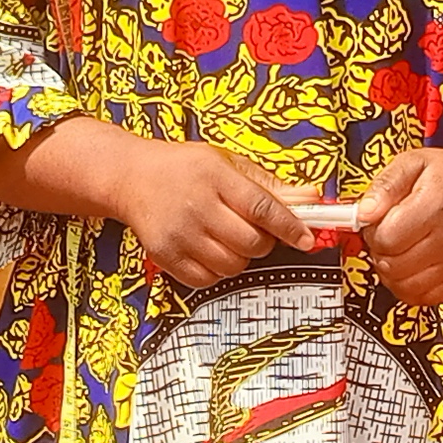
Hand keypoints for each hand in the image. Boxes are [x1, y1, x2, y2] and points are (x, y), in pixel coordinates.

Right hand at [110, 138, 311, 287]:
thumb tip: (312, 198)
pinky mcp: (165, 255)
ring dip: (239, 257)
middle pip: (250, 242)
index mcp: (215, 177)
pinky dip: (217, 271)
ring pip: (232, 265)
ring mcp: (179, 233)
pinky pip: (208, 279)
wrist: (130, 177)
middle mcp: (197, 206)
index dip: (289, 226)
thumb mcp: (226, 163)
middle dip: (262, 242)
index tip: (306, 239)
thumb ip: (268, 185)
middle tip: (251, 230)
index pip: (262, 207)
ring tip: (226, 237)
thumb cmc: (185, 169)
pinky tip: (209, 250)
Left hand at [357, 145, 442, 305]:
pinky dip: (409, 288)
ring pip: (405, 286)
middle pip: (393, 265)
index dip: (373, 232)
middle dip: (380, 252)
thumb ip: (384, 186)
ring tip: (397, 251)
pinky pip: (425, 298)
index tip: (377, 223)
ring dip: (391, 272)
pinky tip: (409, 267)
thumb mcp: (412, 163)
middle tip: (387, 236)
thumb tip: (363, 213)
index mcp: (434, 206)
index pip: (387, 238)